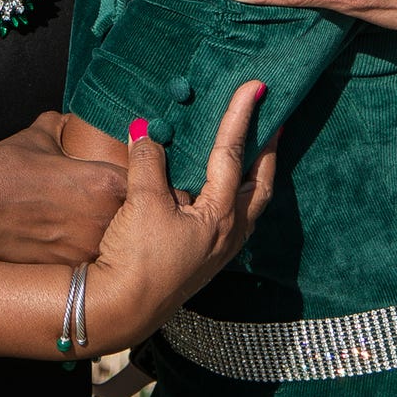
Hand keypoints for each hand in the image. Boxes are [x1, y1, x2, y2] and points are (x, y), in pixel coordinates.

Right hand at [0, 113, 126, 265]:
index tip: (136, 175)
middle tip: (118, 201)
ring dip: (117, 231)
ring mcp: (92, 247)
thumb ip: (61, 125)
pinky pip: (97, 255)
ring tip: (93, 221)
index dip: (141, 176)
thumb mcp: (37, 137)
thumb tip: (67, 121)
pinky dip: (92, 246)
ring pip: (122, 238)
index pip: (145, 179)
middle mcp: (108, 217)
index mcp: (107, 181)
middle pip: (139, 212)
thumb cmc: (3, 171)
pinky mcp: (73, 267)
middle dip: (133, 206)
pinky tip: (74, 237)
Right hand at [81, 81, 278, 352]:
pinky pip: (227, 217)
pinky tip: (212, 188)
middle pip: (261, 183)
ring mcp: (218, 249)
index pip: (233, 154)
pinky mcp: (201, 259)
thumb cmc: (137, 259)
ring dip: (253, 174)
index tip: (256, 86)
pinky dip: (229, 194)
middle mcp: (229, 233)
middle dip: (269, 151)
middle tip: (274, 121)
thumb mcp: (142, 203)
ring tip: (252, 150)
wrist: (122, 309)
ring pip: (247, 203)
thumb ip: (148, 162)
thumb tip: (145, 131)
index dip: (241, 116)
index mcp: (221, 215)